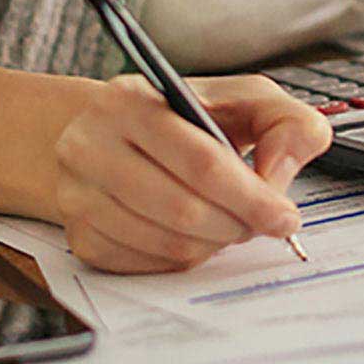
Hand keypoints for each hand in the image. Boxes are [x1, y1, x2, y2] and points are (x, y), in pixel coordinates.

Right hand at [50, 73, 333, 273]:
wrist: (113, 135)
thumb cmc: (185, 116)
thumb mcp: (244, 98)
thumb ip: (285, 123)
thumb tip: (277, 176)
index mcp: (130, 100)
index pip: (200, 161)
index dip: (251, 197)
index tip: (284, 216)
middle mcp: (90, 145)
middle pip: (183, 209)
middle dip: (236, 224)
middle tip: (260, 225)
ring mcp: (77, 195)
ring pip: (167, 243)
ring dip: (214, 244)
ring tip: (230, 224)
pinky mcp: (80, 237)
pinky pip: (148, 265)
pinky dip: (183, 257)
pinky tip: (195, 234)